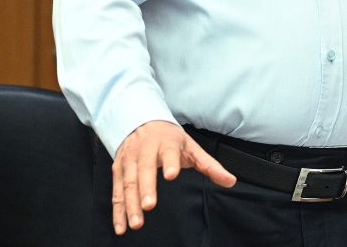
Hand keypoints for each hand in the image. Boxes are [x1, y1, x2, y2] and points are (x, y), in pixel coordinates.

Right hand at [111, 120, 236, 233]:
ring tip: (136, 222)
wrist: (142, 121)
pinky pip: (116, 191)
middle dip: (146, 188)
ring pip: (128, 182)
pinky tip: (121, 225)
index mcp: (166, 142)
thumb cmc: (168, 138)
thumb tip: (230, 180)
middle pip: (144, 168)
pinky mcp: (118, 168)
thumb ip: (210, 165)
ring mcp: (129, 159)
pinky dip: (118, 210)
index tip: (172, 175)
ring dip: (130, 203)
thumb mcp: (191, 147)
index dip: (170, 163)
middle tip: (149, 206)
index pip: (169, 151)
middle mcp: (144, 149)